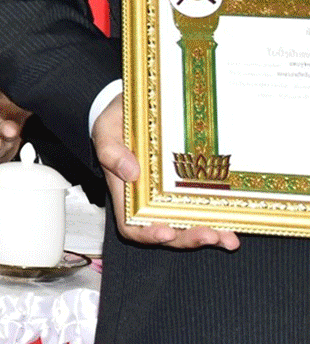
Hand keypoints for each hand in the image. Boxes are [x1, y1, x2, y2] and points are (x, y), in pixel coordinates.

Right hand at [93, 94, 239, 249]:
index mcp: (127, 192)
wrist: (141, 105)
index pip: (132, 225)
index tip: (164, 232)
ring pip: (190, 226)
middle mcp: (151, 200)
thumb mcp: (107, 128)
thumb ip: (110, 150)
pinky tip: (236, 222)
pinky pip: (206, 209)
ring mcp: (173, 196)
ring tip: (228, 238)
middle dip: (188, 238)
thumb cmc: (119, 120)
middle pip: (168, 232)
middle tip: (210, 235)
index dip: (147, 234)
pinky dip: (221, 219)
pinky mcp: (192, 186)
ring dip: (210, 235)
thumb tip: (130, 172)